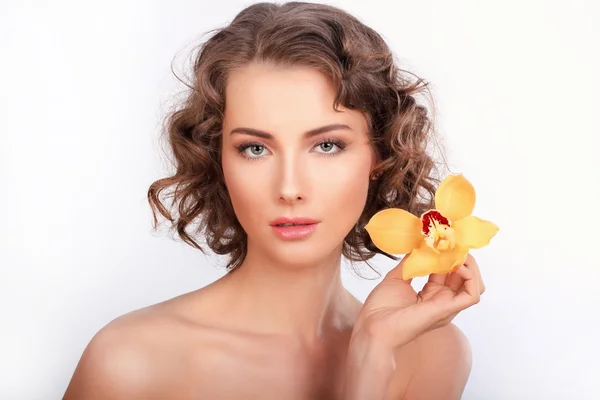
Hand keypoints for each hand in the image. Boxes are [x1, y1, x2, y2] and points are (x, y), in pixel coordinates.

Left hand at [350, 253, 484, 349]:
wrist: (373, 326)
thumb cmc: (381, 308)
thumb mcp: (397, 278)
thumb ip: (410, 263)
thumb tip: (419, 246)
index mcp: (430, 295)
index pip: (449, 272)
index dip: (449, 256)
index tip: (444, 241)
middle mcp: (442, 300)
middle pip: (464, 277)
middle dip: (462, 258)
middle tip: (454, 244)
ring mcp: (446, 306)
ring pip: (474, 286)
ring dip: (470, 267)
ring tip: (458, 254)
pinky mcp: (447, 310)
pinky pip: (472, 295)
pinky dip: (471, 278)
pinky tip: (459, 266)